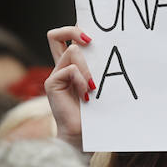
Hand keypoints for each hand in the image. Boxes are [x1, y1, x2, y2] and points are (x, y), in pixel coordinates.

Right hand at [45, 26, 94, 150]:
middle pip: (55, 35)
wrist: (83, 137)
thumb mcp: (100, 86)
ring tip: (93, 87)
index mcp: (71, 67)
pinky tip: (87, 95)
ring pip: (72, 52)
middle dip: (73, 31)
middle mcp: (60, 68)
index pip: (66, 38)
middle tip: (91, 40)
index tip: (93, 36)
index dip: (74, 29)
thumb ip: (99, 69)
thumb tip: (115, 49)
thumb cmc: (96, 114)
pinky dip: (82, 80)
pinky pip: (70, 70)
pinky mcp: (51, 84)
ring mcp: (54, 75)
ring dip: (88, 68)